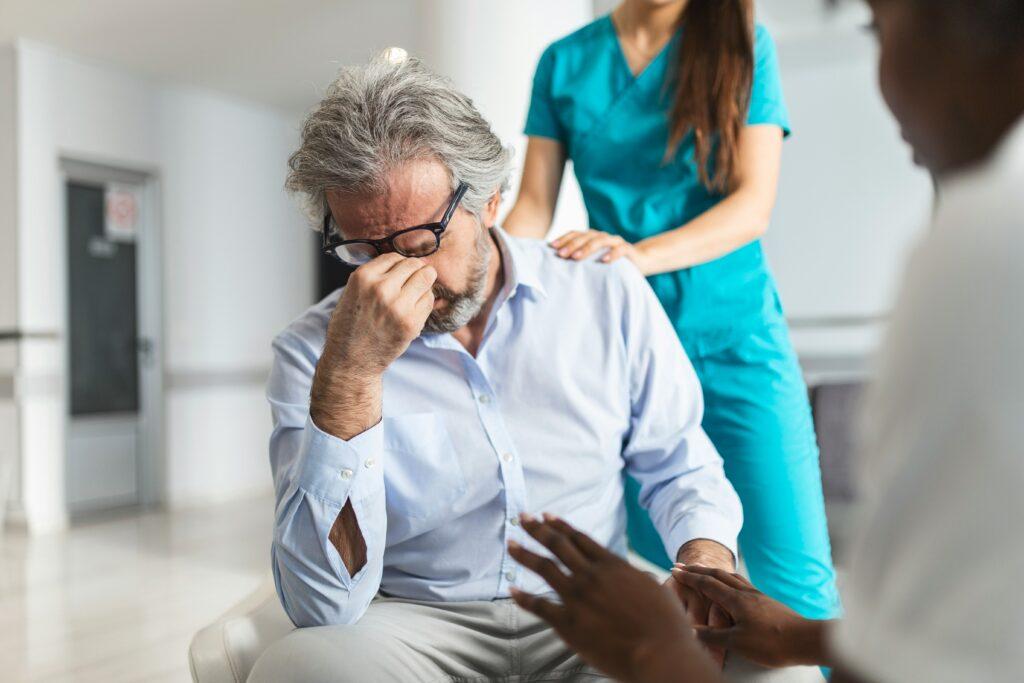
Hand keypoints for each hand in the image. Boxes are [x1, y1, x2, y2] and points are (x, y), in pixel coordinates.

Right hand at [322, 253, 436, 377]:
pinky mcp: (411, 322)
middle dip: (415, 272)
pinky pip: (429, 300)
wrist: (351, 360)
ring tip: (412, 297)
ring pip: (426, 278)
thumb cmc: (351, 326)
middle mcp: (381, 288)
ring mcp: (398, 305)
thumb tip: (405, 262)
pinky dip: (424, 303)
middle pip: (414, 264)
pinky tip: (412, 311)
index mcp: (363, 277)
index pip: (395, 257)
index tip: (399, 276)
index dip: (399, 266)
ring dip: (422, 285)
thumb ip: (375, 276)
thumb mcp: (353, 292)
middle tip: (410, 285)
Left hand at [508, 514, 719, 682]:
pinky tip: (512, 589)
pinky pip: (539, 606)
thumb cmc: (666, 625)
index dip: (560, 526)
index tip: (547, 516)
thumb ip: (635, 578)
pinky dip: (523, 597)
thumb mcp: (654, 588)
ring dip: (524, 553)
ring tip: (511, 544)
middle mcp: (591, 575)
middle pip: (558, 544)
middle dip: (538, 529)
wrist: (660, 653)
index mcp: (612, 565)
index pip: (579, 538)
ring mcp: (577, 597)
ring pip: (544, 567)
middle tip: (523, 519)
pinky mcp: (568, 622)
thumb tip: (633, 574)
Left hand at [550, 230, 651, 271]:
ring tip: (576, 257)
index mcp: (593, 237)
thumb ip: (580, 259)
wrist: (639, 261)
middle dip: (572, 245)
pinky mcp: (628, 250)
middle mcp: (603, 236)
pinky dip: (612, 254)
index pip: (576, 234)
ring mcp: (616, 242)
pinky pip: (620, 249)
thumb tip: (557, 264)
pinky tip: (603, 260)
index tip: (552, 247)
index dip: (564, 239)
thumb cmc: (611, 263)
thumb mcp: (593, 261)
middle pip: (585, 236)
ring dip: (587, 248)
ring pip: (600, 240)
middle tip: (561, 254)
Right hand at [672, 565, 830, 668]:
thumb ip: (713, 635)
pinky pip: (743, 584)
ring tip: (706, 570)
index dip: (689, 576)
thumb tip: (691, 630)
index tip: (675, 569)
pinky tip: (735, 587)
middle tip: (683, 565)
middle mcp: (746, 593)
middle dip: (698, 570)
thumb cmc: (773, 642)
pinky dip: (730, 580)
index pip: (707, 583)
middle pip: (718, 575)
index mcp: (736, 600)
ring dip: (715, 572)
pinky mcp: (767, 602)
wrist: (806, 640)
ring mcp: (758, 596)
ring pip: (732, 577)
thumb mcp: (738, 643)